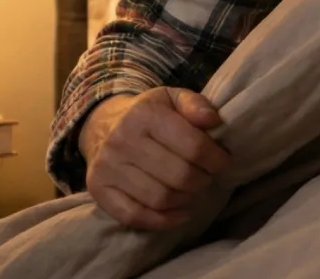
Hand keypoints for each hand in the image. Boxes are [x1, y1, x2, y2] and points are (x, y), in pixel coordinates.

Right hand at [81, 87, 231, 230]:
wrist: (102, 124)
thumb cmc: (148, 114)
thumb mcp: (172, 98)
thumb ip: (196, 105)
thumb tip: (214, 121)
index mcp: (144, 114)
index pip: (193, 146)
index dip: (216, 159)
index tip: (222, 161)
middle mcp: (122, 140)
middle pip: (179, 176)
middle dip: (202, 180)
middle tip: (206, 176)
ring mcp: (107, 167)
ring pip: (160, 199)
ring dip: (184, 199)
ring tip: (191, 189)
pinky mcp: (98, 189)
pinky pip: (134, 216)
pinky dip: (162, 221)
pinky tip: (179, 213)